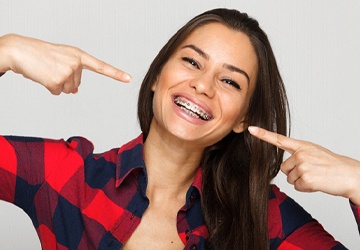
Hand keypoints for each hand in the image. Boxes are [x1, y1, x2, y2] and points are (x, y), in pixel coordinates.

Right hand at [0, 34, 130, 94]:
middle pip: (77, 85)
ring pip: (68, 90)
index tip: (128, 79)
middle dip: (64, 80)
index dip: (116, 73)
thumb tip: (75, 91)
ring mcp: (67, 72)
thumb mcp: (62, 58)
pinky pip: (57, 92)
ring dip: (57, 84)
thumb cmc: (41, 54)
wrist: (20, 50)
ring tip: (47, 71)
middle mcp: (76, 63)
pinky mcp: (57, 80)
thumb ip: (73, 72)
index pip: (101, 66)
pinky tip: (43, 76)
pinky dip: (49, 88)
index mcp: (79, 55)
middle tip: (52, 68)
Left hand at [248, 126, 359, 206]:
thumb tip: (285, 166)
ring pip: (290, 179)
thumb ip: (298, 155)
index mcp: (302, 146)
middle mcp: (300, 154)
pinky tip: (317, 183)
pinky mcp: (305, 178)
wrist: (349, 175)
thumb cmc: (332, 165)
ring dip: (301, 181)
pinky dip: (306, 188)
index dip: (263, 134)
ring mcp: (303, 165)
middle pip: (284, 168)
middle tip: (312, 171)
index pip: (279, 139)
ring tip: (316, 176)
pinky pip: (297, 187)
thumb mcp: (314, 153)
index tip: (251, 129)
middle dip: (295, 173)